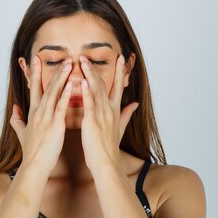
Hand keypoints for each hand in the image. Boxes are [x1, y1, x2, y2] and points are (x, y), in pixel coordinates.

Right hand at [9, 54, 73, 172]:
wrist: (34, 165)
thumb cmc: (32, 151)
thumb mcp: (22, 133)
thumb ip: (17, 119)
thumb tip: (15, 108)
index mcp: (32, 113)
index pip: (34, 89)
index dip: (35, 74)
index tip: (36, 60)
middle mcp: (38, 112)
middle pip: (44, 86)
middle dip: (50, 70)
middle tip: (57, 56)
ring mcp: (46, 118)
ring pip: (53, 93)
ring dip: (60, 77)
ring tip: (68, 64)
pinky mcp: (54, 125)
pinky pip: (60, 106)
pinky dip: (65, 94)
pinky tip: (71, 83)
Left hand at [79, 54, 139, 171]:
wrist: (106, 163)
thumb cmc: (108, 147)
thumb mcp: (120, 128)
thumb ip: (127, 114)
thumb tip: (135, 104)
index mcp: (114, 110)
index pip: (117, 86)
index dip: (120, 71)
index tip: (121, 58)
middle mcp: (109, 110)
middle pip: (105, 84)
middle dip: (97, 68)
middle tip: (89, 54)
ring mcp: (102, 115)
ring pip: (97, 90)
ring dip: (90, 75)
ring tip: (83, 61)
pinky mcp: (92, 122)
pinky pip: (89, 104)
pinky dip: (87, 92)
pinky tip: (82, 82)